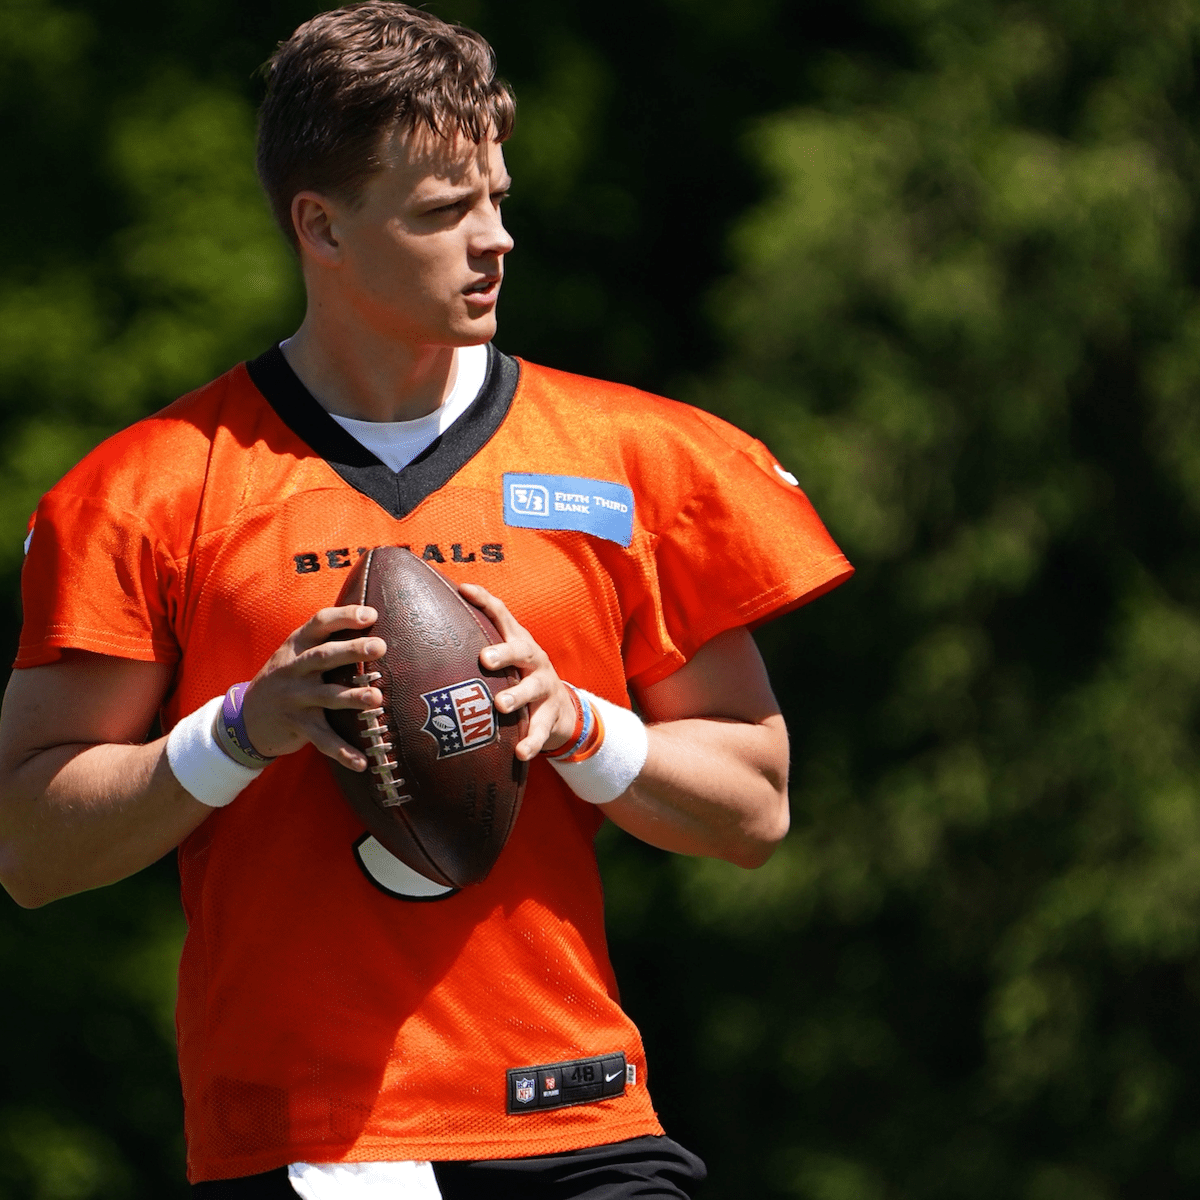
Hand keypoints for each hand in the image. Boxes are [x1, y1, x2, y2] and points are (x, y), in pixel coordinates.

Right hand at [241, 605, 385, 770]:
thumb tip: (372, 618)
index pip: (320, 623)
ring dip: (352, 698)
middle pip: (324, 657)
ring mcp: (295, 699)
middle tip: (379, 646)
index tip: (371, 613)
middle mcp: (295, 669)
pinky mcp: (298, 726)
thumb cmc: (286, 678)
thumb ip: (324, 640)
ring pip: (327, 697)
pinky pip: (322, 740)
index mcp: (297, 646)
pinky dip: (342, 752)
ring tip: (377, 698)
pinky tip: (362, 762)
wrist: (245, 718)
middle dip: (351, 650)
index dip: (344, 616)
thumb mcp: (295, 653)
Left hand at [458, 583, 578, 759]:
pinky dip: (531, 742)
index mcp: (519, 643)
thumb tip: (422, 633)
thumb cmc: (519, 678)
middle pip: (523, 650)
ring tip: (501, 705)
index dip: (485, 601)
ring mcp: (545, 689)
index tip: (464, 590)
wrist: (561, 709)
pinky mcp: (550, 717)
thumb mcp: (506, 659)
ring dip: (518, 695)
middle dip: (505, 653)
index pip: (503, 615)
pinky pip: (541, 730)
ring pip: (534, 689)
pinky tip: (519, 752)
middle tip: (486, 658)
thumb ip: (475, 647)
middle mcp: (534, 661)